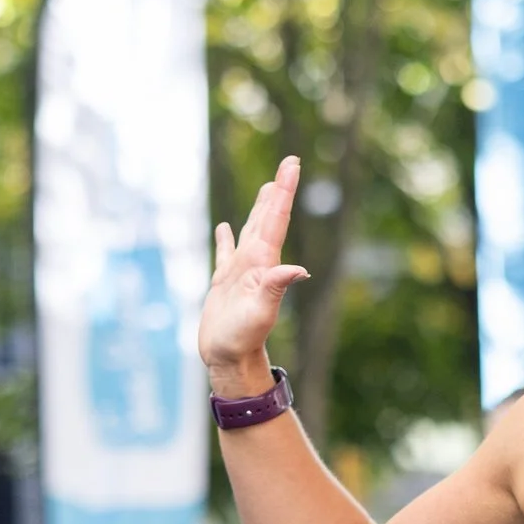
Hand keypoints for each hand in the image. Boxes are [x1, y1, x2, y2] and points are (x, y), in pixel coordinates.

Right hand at [201, 156, 311, 393]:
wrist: (229, 359)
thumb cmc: (244, 337)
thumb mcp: (261, 311)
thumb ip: (276, 287)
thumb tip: (299, 270)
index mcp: (264, 262)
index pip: (277, 219)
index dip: (284, 191)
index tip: (293, 164)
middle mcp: (256, 262)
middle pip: (268, 218)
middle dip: (278, 192)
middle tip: (289, 165)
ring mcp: (241, 271)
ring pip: (251, 230)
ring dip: (259, 208)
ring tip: (268, 188)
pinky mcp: (224, 282)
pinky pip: (225, 252)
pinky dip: (226, 237)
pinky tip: (226, 226)